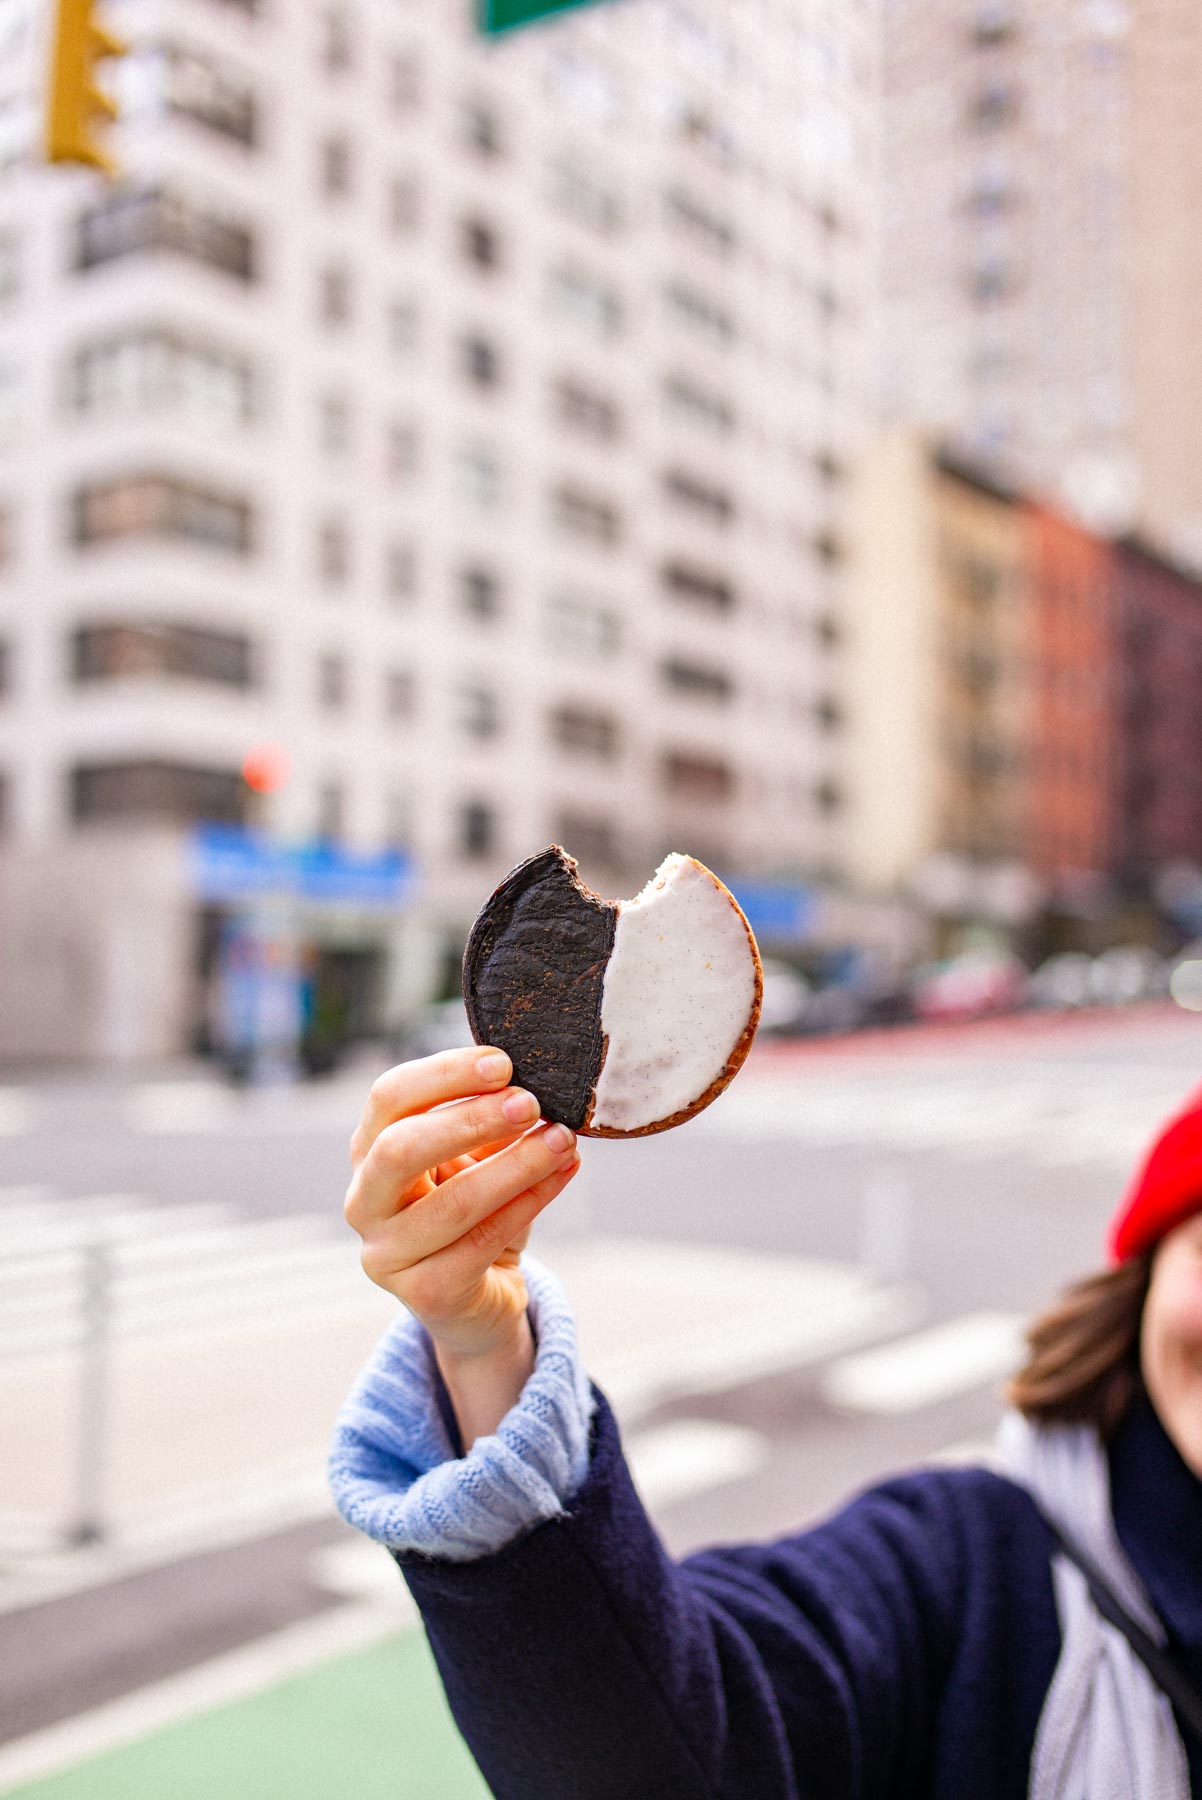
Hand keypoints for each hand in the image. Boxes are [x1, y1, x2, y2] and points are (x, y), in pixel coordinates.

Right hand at [343, 1046, 580, 1361]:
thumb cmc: (477, 1212)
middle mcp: (364, 1202)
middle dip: (471, 1120)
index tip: (504, 1062)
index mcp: (368, 1152)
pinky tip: (563, 1174)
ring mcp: (387, 1254)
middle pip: (401, 1148)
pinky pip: (484, 1241)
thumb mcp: (477, 1158)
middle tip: (530, 1103)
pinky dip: (530, 1201)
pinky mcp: (425, 1294)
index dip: (444, 1075)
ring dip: (517, 1164)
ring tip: (563, 1139)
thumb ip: (489, 1121)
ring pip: (454, 1202)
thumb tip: (530, 1085)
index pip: (389, 1098)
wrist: (481, 1297)